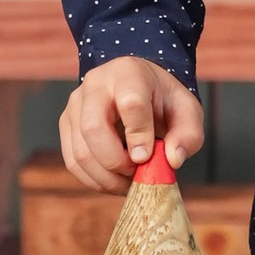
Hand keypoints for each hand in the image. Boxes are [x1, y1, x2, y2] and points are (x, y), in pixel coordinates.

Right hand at [59, 57, 204, 193]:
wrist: (137, 90)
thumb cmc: (163, 100)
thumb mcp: (187, 111)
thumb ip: (188, 135)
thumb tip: (173, 160)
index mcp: (129, 73)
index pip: (130, 103)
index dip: (139, 135)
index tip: (147, 158)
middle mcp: (95, 84)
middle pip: (93, 128)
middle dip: (117, 162)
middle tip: (138, 173)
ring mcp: (75, 104)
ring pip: (81, 151)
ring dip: (107, 177)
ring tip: (130, 181)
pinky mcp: (66, 124)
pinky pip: (73, 161)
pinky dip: (94, 180)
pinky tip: (115, 180)